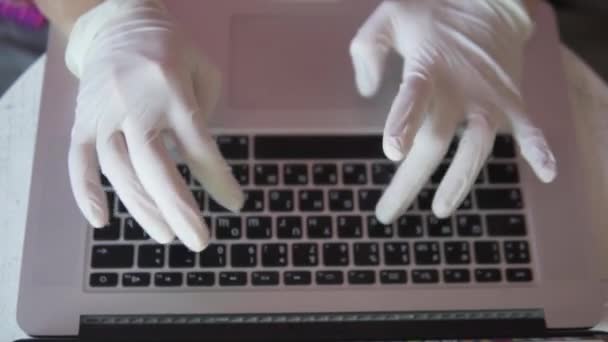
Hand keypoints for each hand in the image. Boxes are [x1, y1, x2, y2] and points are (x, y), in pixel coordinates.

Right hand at [66, 0, 243, 250]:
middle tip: (200, 242)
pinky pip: (79, 160)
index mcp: (173, 91)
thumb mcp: (205, 70)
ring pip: (119, 170)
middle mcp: (137, 105)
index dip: (219, 181)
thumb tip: (197, 165)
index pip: (200, 147)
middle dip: (179, 209)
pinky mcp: (82, 120)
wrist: (120, 25)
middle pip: (155, 166)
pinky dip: (85, 192)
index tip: (235, 205)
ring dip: (143, 209)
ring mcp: (105, 113)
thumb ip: (207, 115)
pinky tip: (101, 221)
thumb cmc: (173, 53)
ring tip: (168, 235)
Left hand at [350, 0, 556, 222]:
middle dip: (410, 180)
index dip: (403, 122)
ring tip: (439, 210)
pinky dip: (539, 149)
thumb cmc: (432, 14)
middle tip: (387, 212)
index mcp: (427, 67)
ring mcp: (489, 98)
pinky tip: (546, 174)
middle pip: (436, 140)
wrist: (488, 2)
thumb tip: (366, 90)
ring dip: (459, 181)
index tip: (392, 152)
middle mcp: (459, 87)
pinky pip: (529, 128)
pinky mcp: (511, 102)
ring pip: (476, 146)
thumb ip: (368, 48)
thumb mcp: (390, 17)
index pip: (414, 97)